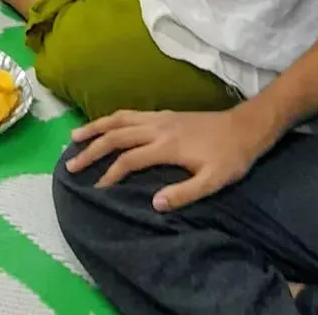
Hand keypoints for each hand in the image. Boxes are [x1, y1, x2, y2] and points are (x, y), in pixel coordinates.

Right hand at [65, 106, 279, 211]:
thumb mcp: (213, 181)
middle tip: (70, 164)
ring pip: (119, 119)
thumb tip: (153, 203)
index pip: (128, 160)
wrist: (246, 127)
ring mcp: (160, 118)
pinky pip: (129, 113)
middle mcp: (157, 128)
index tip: (96, 189)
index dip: (109, 175)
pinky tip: (105, 125)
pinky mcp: (165, 114)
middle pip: (116, 136)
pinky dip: (111, 119)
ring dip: (95, 128)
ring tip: (75, 137)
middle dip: (91, 150)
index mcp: (166, 146)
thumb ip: (184, 193)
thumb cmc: (231, 158)